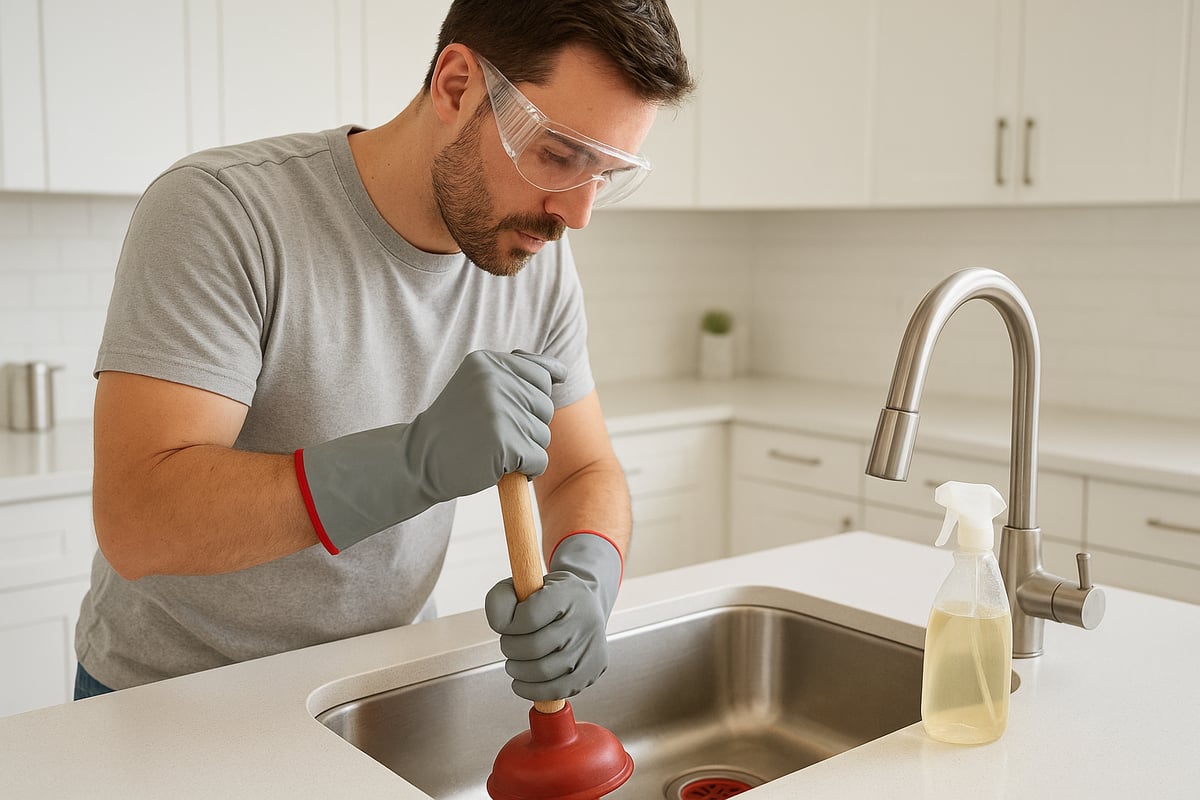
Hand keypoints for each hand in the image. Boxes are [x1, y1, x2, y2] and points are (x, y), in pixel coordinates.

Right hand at [296, 350, 565, 552]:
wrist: (418, 460)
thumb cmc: (455, 426)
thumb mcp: (477, 386)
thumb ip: (514, 373)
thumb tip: (560, 372)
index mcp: (489, 362)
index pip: (542, 375)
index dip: (533, 400)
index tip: (508, 412)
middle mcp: (495, 381)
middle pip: (545, 406)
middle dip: (527, 426)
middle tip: (492, 433)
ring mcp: (500, 411)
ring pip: (543, 435)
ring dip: (524, 449)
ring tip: (490, 448)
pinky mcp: (506, 442)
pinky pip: (539, 459)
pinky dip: (526, 469)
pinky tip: (498, 466)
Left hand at [485, 532, 622, 701]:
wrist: (586, 604)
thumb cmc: (548, 597)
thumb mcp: (523, 584)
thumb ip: (500, 599)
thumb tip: (500, 624)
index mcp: (567, 593)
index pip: (528, 618)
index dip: (507, 626)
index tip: (507, 625)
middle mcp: (585, 619)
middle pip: (533, 648)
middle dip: (510, 649)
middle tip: (509, 644)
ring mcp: (592, 646)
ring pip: (542, 672)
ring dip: (518, 670)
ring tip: (516, 661)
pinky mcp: (594, 669)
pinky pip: (557, 690)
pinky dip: (532, 690)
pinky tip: (522, 681)